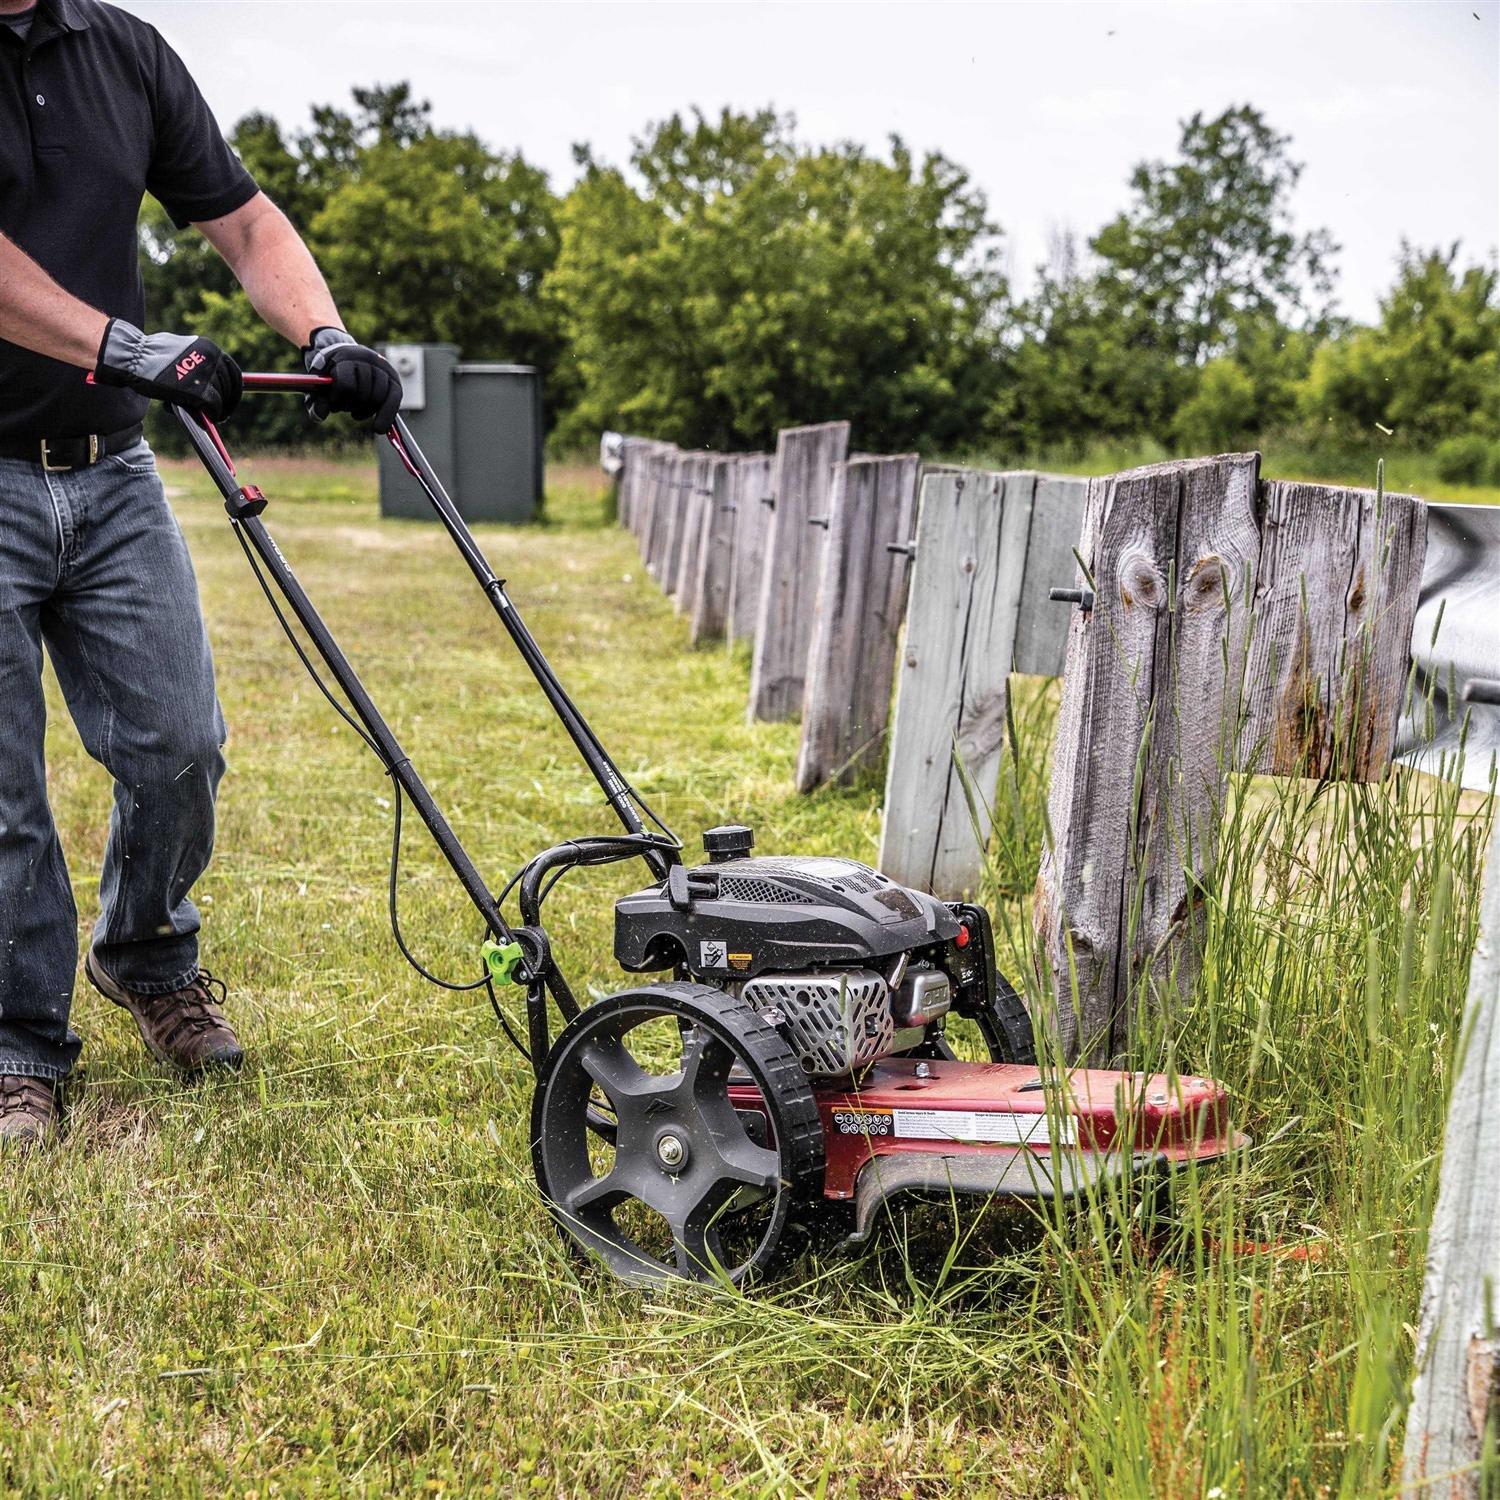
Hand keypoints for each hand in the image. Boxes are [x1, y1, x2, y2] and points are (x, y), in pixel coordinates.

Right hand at [93, 318, 241, 419]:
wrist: (134, 357)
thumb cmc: (151, 357)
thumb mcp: (182, 353)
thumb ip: (198, 366)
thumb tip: (210, 386)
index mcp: (209, 348)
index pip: (233, 371)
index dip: (234, 389)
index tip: (230, 399)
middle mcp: (212, 358)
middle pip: (231, 386)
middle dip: (228, 402)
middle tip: (223, 413)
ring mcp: (206, 374)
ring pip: (222, 397)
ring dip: (220, 410)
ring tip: (215, 417)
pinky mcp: (198, 390)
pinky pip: (213, 406)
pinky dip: (213, 415)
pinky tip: (209, 419)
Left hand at [301, 328, 402, 428]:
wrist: (343, 357)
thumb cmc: (330, 374)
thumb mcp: (318, 386)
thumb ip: (316, 402)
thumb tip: (319, 416)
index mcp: (346, 356)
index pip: (346, 384)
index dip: (338, 399)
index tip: (332, 402)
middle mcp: (368, 359)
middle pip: (364, 393)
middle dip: (352, 406)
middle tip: (343, 407)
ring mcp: (384, 368)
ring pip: (379, 398)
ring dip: (366, 411)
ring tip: (356, 412)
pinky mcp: (394, 379)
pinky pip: (394, 400)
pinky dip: (386, 416)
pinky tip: (379, 427)